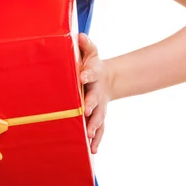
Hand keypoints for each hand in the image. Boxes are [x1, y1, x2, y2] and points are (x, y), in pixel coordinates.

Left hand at [78, 33, 112, 154]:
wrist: (106, 79)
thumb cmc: (92, 64)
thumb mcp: (91, 52)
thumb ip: (86, 45)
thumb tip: (79, 35)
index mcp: (93, 74)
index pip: (91, 72)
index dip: (87, 73)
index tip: (82, 75)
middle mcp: (97, 91)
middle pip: (95, 98)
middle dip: (90, 104)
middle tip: (85, 111)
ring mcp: (99, 105)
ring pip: (98, 117)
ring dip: (94, 126)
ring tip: (89, 135)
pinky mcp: (99, 116)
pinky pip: (100, 129)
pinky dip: (97, 139)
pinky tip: (92, 150)